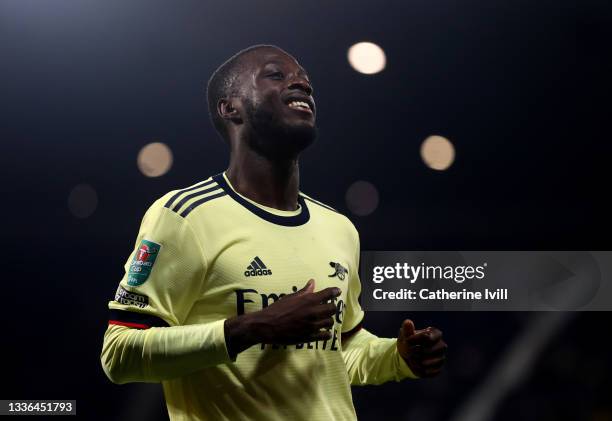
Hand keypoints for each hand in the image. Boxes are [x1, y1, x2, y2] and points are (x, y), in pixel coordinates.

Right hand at [225, 279, 340, 355]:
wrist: (267, 326)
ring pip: (330, 322)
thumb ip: (303, 291)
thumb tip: (312, 282)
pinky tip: (323, 331)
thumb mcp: (290, 297)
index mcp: (308, 300)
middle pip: (332, 309)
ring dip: (328, 320)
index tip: (337, 291)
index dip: (334, 292)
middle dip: (332, 307)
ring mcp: (312, 326)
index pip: (328, 294)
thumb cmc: (277, 309)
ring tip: (324, 319)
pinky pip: (325, 336)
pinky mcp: (310, 337)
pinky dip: (326, 333)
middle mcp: (313, 312)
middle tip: (328, 307)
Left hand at [397, 319, 446, 377]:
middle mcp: (441, 345)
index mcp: (435, 333)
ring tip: (412, 360)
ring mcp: (441, 357)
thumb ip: (407, 329)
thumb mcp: (405, 335)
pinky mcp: (439, 368)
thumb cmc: (408, 343)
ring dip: (420, 362)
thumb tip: (408, 322)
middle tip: (409, 353)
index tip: (407, 341)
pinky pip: (434, 371)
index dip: (415, 340)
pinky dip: (424, 370)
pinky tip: (417, 367)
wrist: (407, 357)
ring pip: (434, 361)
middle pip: (431, 350)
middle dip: (418, 352)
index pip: (427, 337)